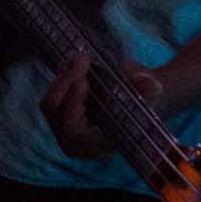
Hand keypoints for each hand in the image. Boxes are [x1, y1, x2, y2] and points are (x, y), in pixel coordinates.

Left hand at [40, 50, 163, 159]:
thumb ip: (148, 89)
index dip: (72, 106)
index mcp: (100, 144)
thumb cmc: (146, 96)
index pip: (73, 131)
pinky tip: (77, 60)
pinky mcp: (60, 113)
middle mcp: (79, 142)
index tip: (84, 82)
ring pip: (50, 103)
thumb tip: (151, 84)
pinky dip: (63, 74)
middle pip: (55, 115)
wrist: (141, 93)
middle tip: (84, 59)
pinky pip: (52, 94)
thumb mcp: (150, 89)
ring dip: (65, 76)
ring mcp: (66, 129)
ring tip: (83, 57)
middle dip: (67, 83)